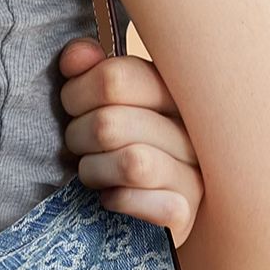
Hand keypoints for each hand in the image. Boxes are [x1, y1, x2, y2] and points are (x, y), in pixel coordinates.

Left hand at [56, 35, 204, 248]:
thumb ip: (91, 70)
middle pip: (109, 123)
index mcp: (173, 89)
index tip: (74, 106)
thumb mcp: (104, 102)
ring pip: (130, 162)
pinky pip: (138, 200)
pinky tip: (113, 198)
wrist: (139, 212)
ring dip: (94, 170)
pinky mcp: (184, 213)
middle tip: (79, 145)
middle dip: (77, 136)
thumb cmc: (116, 144)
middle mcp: (191, 128)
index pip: (116, 77)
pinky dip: (115, 201)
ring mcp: (194, 172)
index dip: (77, 93)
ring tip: (94, 172)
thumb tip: (77, 56)